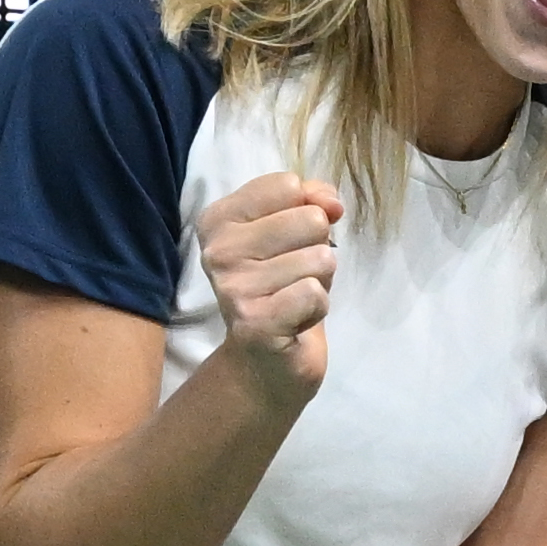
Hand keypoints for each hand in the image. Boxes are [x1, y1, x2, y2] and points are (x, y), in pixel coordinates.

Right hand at [198, 170, 342, 397]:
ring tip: (293, 298)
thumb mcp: (298, 234)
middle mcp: (218, 249)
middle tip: (294, 277)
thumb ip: (313, 201)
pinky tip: (296, 319)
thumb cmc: (284, 288)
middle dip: (318, 250)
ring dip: (320, 282)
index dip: (310, 210)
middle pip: (310, 220)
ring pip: (319, 258)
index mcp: (219, 219)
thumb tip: (329, 201)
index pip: (287, 185)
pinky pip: (315, 293)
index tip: (293, 240)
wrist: (266, 360)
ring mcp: (233, 286)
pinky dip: (318, 308)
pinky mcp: (254, 321)